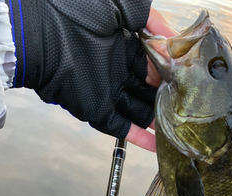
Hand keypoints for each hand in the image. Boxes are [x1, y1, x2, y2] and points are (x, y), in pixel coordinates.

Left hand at [6, 0, 175, 151]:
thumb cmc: (74, 13)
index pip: (153, 63)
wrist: (41, 36)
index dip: (170, 71)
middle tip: (190, 107)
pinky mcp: (98, 111)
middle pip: (149, 90)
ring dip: (159, 121)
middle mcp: (117, 70)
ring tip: (182, 129)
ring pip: (140, 112)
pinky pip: (122, 129)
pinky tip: (158, 145)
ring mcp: (108, 93)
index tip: (188, 78)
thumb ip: (148, 17)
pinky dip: (140, 138)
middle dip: (168, 99)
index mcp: (123, 45)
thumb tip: (172, 38)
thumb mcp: (119, 4)